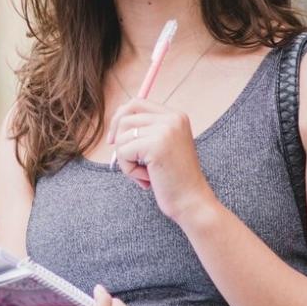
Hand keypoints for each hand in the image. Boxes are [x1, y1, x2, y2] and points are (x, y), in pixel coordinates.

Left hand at [106, 97, 218, 222]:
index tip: (114, 139)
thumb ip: (146, 131)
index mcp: (176, 116)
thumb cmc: (174, 179)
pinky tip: (146, 179)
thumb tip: (117, 119)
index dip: (120, 118)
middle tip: (125, 159)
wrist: (192, 202)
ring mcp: (166, 130)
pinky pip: (123, 152)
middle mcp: (173, 118)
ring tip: (144, 174)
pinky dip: (128, 169)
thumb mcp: (162, 147)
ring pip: (122, 137)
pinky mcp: (156, 145)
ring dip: (126, 159)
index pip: (136, 103)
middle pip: (125, 116)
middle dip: (117, 139)